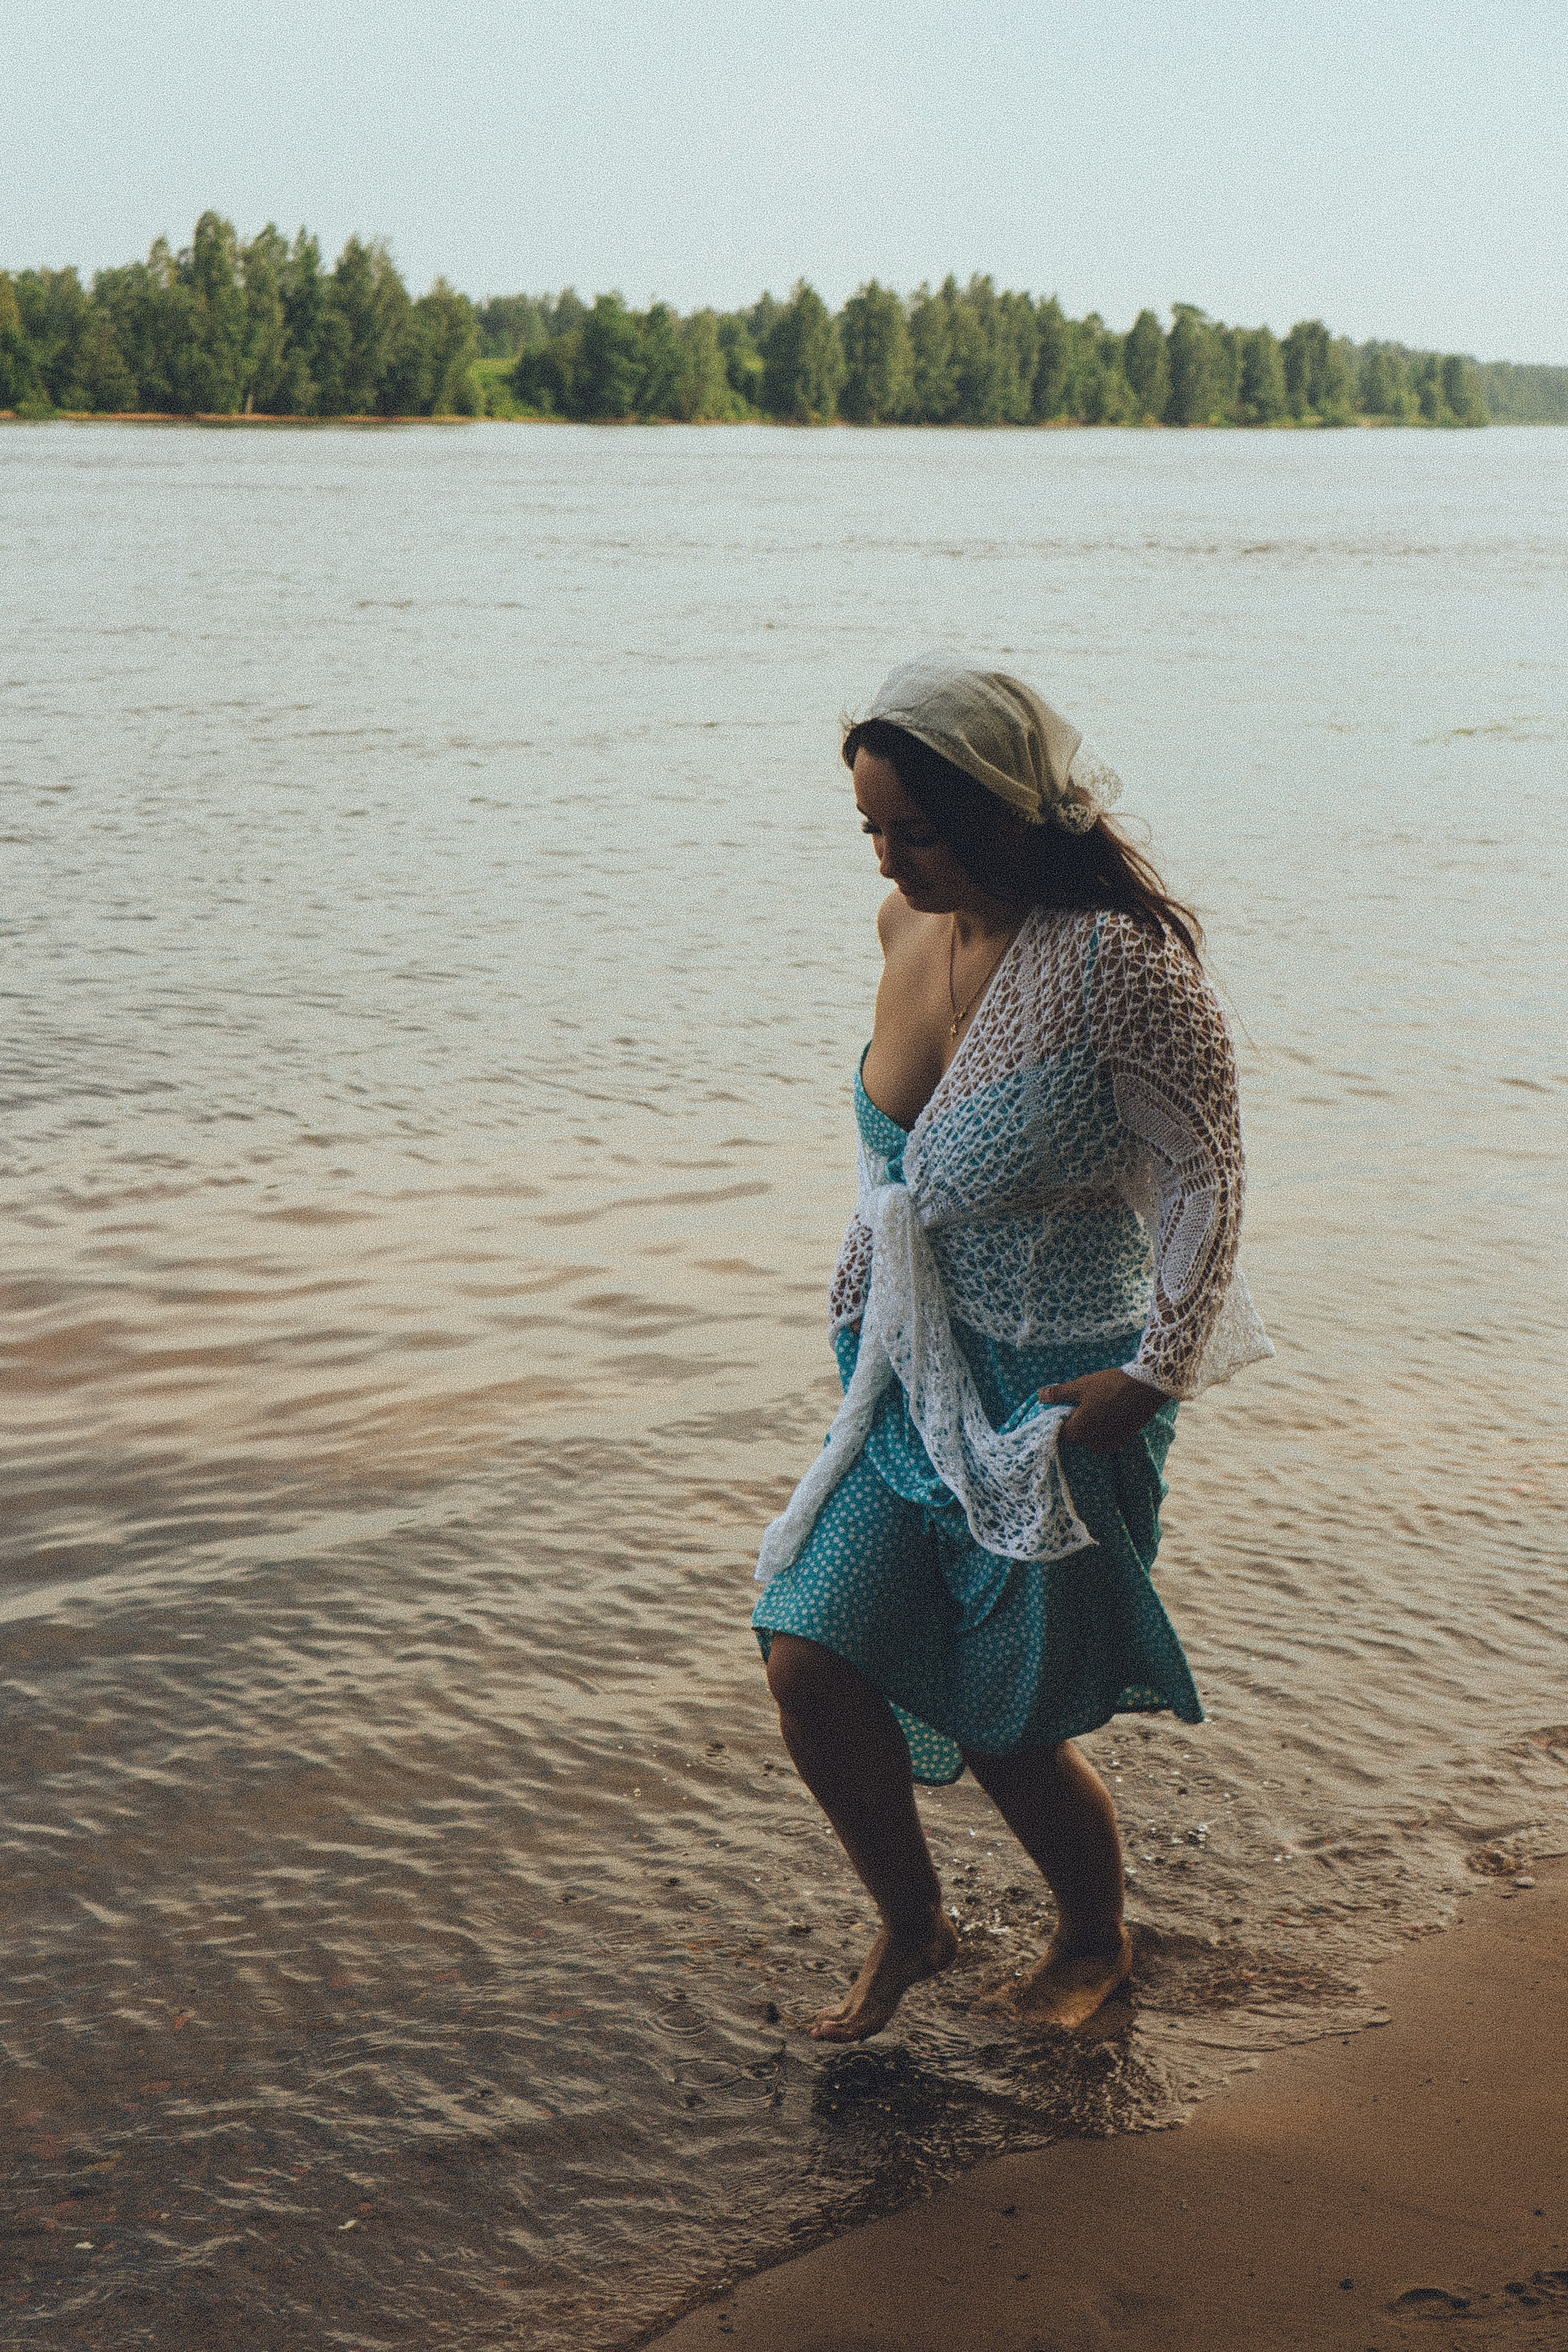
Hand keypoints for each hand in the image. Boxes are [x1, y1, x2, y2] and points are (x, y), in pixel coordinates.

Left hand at [1038, 1368, 1165, 1454]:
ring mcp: (1109, 1444)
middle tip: (1080, 1402)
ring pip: (1090, 1437)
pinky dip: (1103, 1427)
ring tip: (1096, 1404)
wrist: (1147, 1388)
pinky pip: (1105, 1437)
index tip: (1061, 1408)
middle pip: (1075, 1435)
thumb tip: (1040, 1396)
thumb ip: (1059, 1393)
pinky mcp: (1123, 1441)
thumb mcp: (1081, 1386)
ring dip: (1089, 1425)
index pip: (1059, 1433)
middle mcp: (1093, 1444)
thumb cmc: (1111, 1385)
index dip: (1057, 1421)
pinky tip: (1108, 1410)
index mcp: (1079, 1432)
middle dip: (1075, 1421)